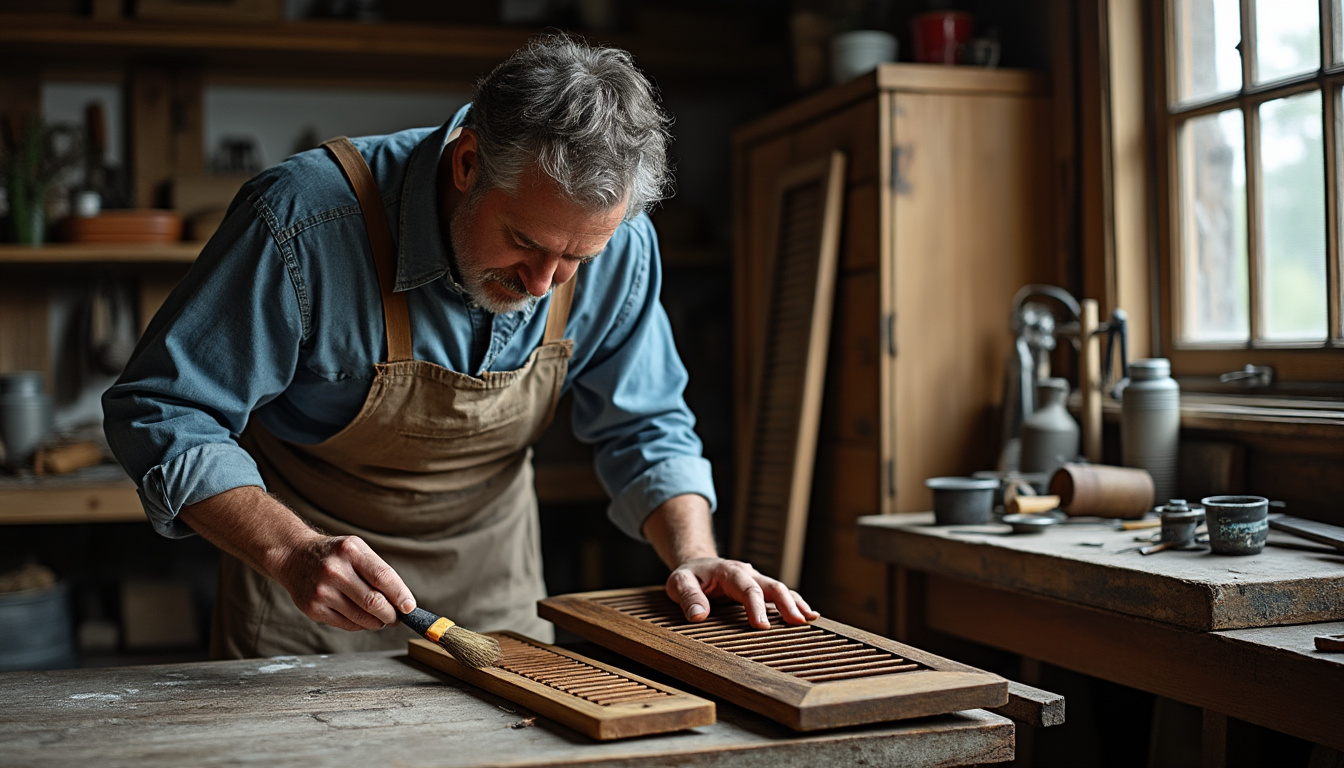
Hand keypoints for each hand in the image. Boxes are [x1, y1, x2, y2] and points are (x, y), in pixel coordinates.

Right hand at [274, 533, 416, 631]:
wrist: (294, 557)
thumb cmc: (335, 555)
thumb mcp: (356, 550)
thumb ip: (379, 572)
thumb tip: (404, 603)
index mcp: (350, 551)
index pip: (383, 577)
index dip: (401, 595)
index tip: (411, 607)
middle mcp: (334, 571)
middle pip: (374, 602)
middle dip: (392, 614)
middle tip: (397, 618)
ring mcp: (322, 591)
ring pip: (362, 618)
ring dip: (378, 622)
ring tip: (381, 617)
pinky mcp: (313, 609)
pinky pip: (347, 625)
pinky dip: (360, 624)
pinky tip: (360, 616)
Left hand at [665, 557, 819, 629]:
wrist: (696, 564)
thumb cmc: (689, 575)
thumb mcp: (679, 582)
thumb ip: (687, 597)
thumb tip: (698, 615)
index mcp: (730, 572)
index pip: (747, 589)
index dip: (757, 606)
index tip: (763, 626)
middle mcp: (748, 574)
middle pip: (772, 586)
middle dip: (787, 604)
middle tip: (798, 623)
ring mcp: (756, 580)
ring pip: (781, 589)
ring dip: (795, 603)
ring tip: (810, 620)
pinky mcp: (760, 589)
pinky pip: (780, 595)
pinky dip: (795, 603)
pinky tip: (809, 616)